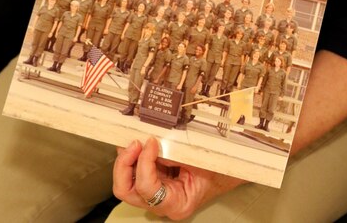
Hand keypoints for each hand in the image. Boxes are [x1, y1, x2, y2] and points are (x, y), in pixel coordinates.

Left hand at [113, 138, 244, 219]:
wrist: (222, 174)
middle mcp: (160, 205)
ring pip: (124, 183)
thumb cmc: (214, 170)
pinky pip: (132, 173)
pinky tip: (139, 144)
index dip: (144, 163)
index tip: (150, 142)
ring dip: (126, 160)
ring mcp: (153, 196)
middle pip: (126, 191)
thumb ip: (174, 156)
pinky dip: (132, 157)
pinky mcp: (152, 183)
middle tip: (134, 142)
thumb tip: (151, 144)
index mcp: (175, 204)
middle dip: (124, 164)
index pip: (147, 189)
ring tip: (135, 141)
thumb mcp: (198, 161)